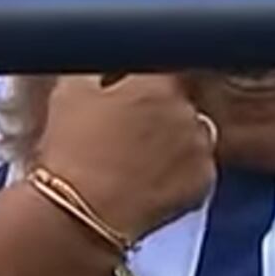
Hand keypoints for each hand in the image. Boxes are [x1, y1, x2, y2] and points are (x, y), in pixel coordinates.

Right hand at [35, 74, 216, 238]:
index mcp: (156, 84)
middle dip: (159, 115)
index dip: (143, 86)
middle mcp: (186, 110)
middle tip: (129, 137)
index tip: (130, 99)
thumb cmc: (70, 153)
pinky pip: (198, 171)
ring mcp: (200, 147)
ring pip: (192, 136)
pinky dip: (181, 176)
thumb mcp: (69, 92)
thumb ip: (96, 67)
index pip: (162, 70)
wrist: (79, 212)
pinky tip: (152, 184)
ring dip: (174, 144)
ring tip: (140, 164)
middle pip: (179, 104)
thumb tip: (105, 63)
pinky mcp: (205, 182)